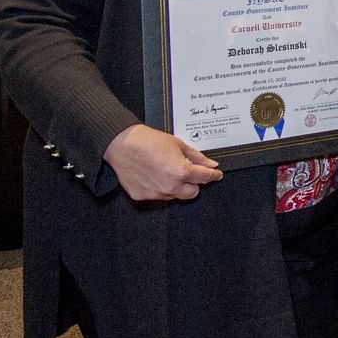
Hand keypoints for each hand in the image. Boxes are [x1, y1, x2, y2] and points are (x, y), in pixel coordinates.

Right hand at [103, 124, 222, 200]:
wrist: (121, 144)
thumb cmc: (148, 141)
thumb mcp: (178, 144)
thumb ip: (197, 157)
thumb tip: (210, 165)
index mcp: (181, 172)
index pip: (205, 178)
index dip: (213, 175)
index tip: (216, 174)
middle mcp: (170, 186)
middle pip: (193, 193)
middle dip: (194, 183)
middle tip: (189, 172)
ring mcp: (156, 193)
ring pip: (176, 196)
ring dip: (177, 187)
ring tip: (167, 171)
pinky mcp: (143, 196)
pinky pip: (159, 196)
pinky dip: (161, 188)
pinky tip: (155, 175)